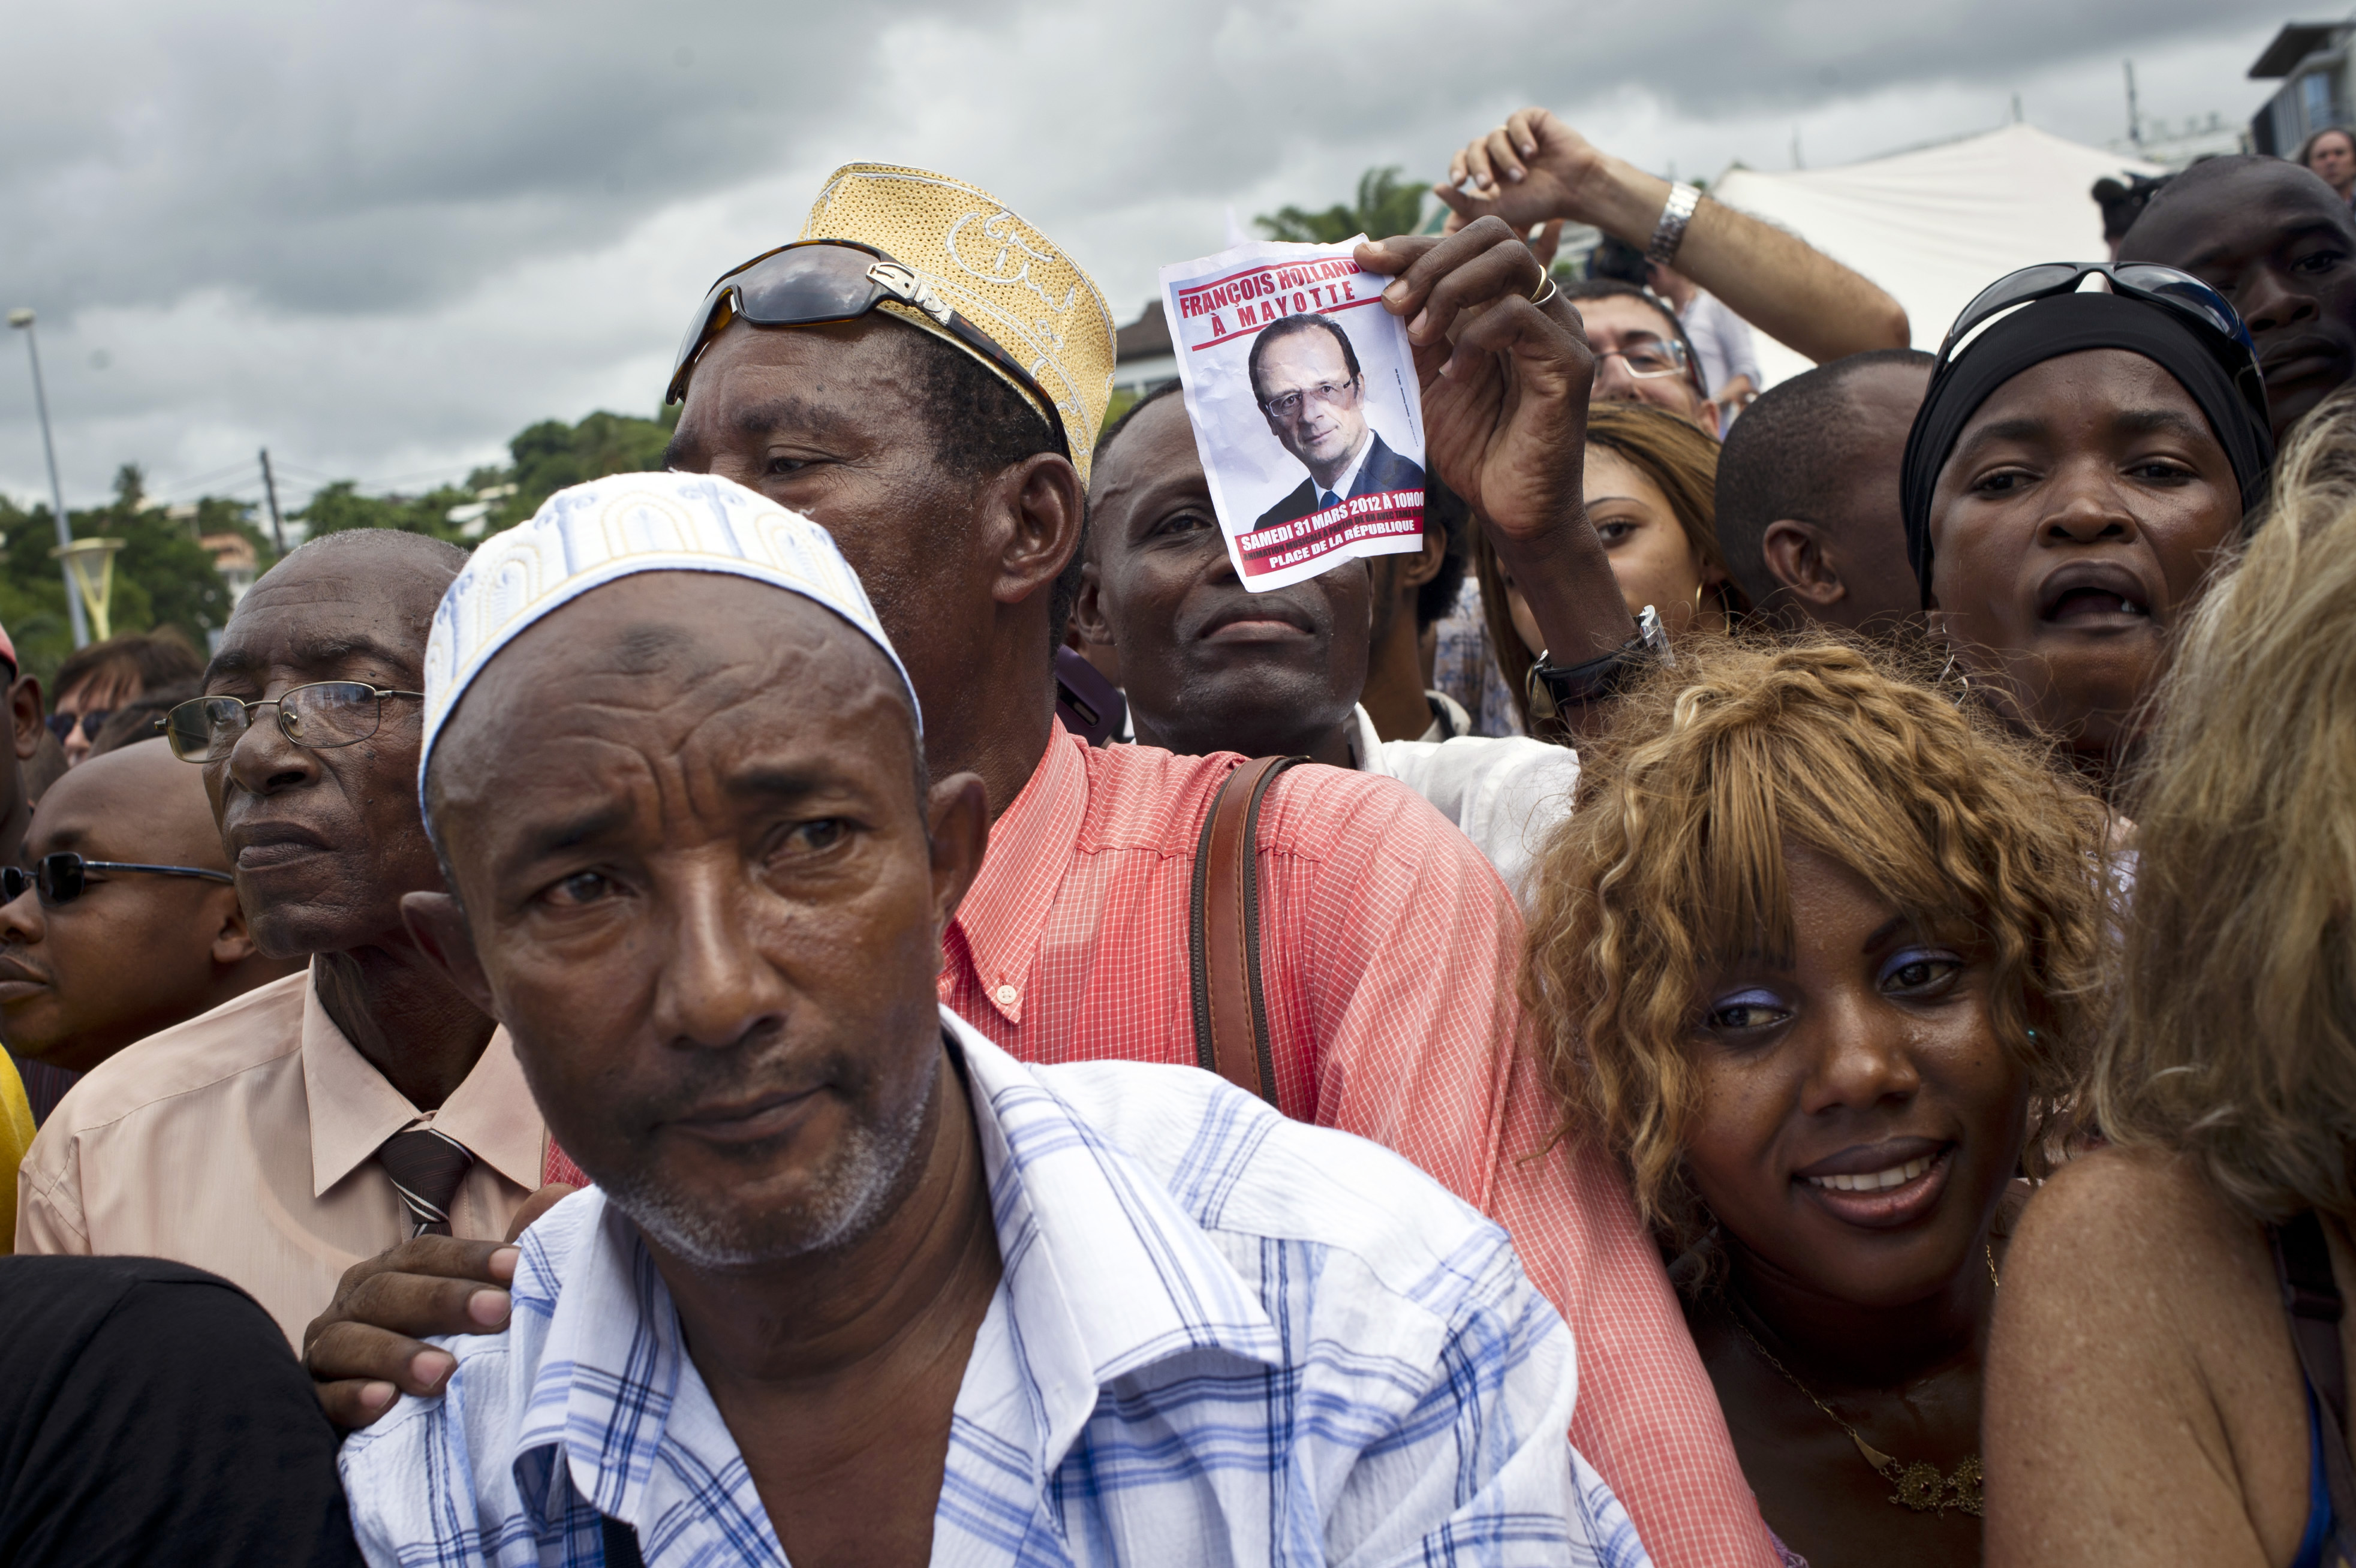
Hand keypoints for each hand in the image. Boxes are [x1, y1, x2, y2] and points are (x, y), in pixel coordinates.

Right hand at [301, 1182, 575, 1429]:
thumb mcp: (474, 1308)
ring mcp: (325, 1353)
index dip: (471, 1259)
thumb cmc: (439, 1351)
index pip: (426, 1256)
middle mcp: (351, 1305)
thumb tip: (559, 1196)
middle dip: (443, 1301)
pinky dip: (352, 1398)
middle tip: (497, 1314)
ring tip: (445, 1373)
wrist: (389, 1426)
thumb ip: (507, 1263)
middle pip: (388, 1292)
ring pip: (349, 1342)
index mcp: (389, 1275)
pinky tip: (385, 1403)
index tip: (519, 1268)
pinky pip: (322, 1398)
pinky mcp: (310, 1403)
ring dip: (396, 1355)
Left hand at [1355, 219, 1591, 550]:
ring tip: (1418, 334)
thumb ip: (1408, 330)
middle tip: (1390, 304)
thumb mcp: (1423, 377)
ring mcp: (1559, 329)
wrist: (1510, 507)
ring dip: (1451, 288)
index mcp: (1503, 302)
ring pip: (1511, 260)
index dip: (1410, 245)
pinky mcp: (1569, 362)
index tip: (1361, 259)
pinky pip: (1520, 315)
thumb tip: (1365, 280)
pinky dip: (1475, 337)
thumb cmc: (1471, 445)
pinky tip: (1453, 374)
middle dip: (1429, 259)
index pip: (1463, 245)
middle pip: (1492, 236)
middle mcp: (1537, 306)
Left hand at [1433, 109, 1604, 234]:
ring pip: (1493, 137)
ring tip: (1522, 176)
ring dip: (1505, 158)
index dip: (1458, 168)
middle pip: (1474, 148)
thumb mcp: (1495, 209)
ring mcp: (1516, 134)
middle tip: (1491, 184)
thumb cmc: (1538, 203)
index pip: (1462, 161)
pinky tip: (1533, 152)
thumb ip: (1463, 203)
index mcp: (1489, 170)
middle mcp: (1500, 151)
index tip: (1460, 183)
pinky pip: (1514, 121)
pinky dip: (1520, 137)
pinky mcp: (1533, 120)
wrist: (1576, 189)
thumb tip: (1435, 188)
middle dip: (1479, 167)